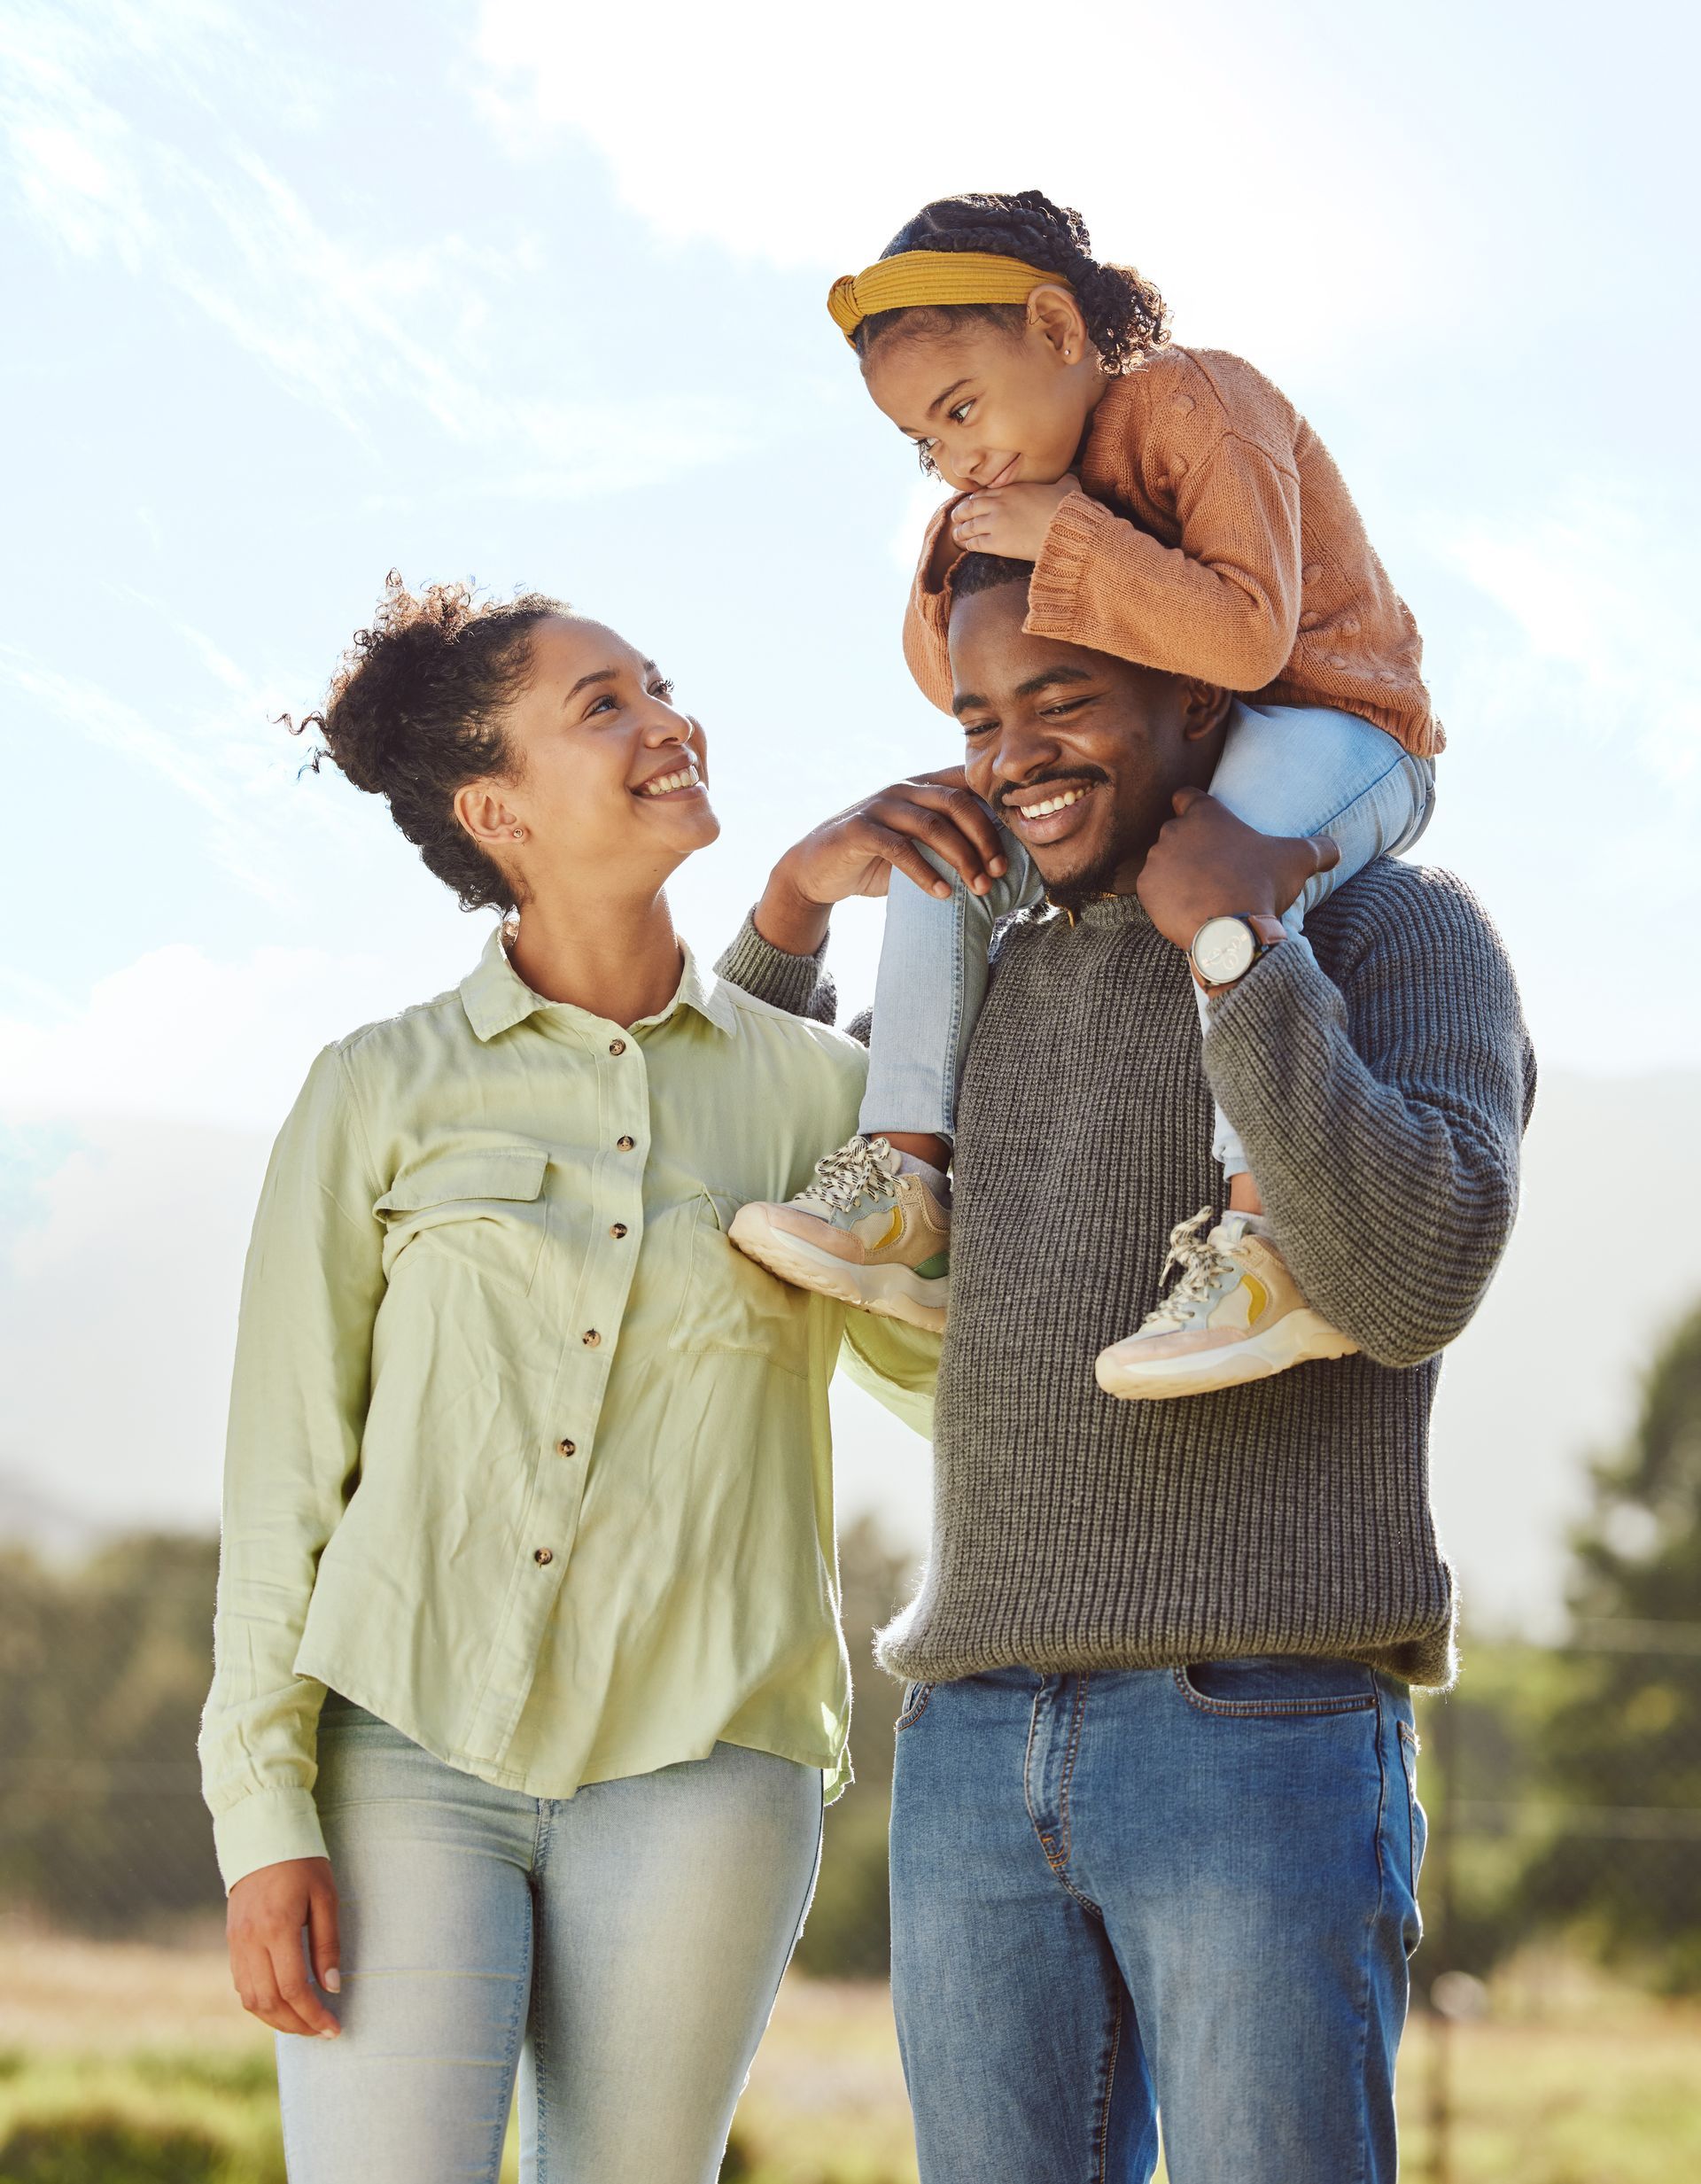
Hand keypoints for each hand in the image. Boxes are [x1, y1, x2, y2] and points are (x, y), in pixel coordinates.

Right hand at [227, 1855, 341, 2038]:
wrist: (262, 1835)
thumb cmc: (303, 1863)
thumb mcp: (325, 1897)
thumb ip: (327, 1944)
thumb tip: (332, 1988)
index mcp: (277, 1927)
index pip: (294, 1988)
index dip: (314, 2014)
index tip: (335, 2028)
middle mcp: (250, 1940)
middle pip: (270, 2002)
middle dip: (297, 2024)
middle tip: (322, 2032)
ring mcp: (236, 1943)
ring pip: (251, 2000)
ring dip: (277, 2020)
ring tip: (305, 2023)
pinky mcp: (231, 1941)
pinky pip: (242, 1985)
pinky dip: (262, 2003)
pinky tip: (283, 2003)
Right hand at [755, 769, 1008, 956]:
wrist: (816, 871)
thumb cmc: (875, 860)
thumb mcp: (917, 847)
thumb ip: (948, 843)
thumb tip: (1000, 863)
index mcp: (922, 786)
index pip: (967, 783)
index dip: (995, 806)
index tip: (1017, 840)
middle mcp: (903, 789)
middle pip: (957, 803)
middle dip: (985, 838)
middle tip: (999, 871)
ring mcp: (880, 806)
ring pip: (931, 825)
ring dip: (961, 858)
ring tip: (979, 887)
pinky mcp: (859, 830)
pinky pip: (899, 848)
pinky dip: (924, 872)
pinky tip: (942, 893)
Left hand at [950, 475, 1078, 561]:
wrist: (1065, 529)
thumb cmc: (1067, 509)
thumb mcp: (1066, 487)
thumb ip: (1064, 481)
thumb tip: (1072, 478)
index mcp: (1012, 489)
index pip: (984, 493)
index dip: (975, 499)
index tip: (972, 504)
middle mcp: (999, 504)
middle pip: (970, 506)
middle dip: (961, 512)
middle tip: (957, 517)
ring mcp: (995, 523)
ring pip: (968, 525)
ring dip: (960, 530)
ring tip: (957, 534)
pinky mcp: (996, 543)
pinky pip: (975, 543)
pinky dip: (968, 544)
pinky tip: (966, 546)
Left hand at [1135, 787, 1339, 953]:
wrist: (1230, 929)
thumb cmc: (1260, 886)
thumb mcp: (1297, 860)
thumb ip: (1319, 848)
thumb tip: (1337, 849)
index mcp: (1206, 815)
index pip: (1186, 796)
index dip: (1191, 806)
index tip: (1202, 822)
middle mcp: (1174, 831)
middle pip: (1176, 833)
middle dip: (1189, 848)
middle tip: (1212, 870)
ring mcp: (1157, 859)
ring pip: (1163, 862)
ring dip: (1176, 873)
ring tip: (1201, 893)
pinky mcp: (1146, 888)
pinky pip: (1153, 889)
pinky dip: (1165, 897)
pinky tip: (1186, 908)